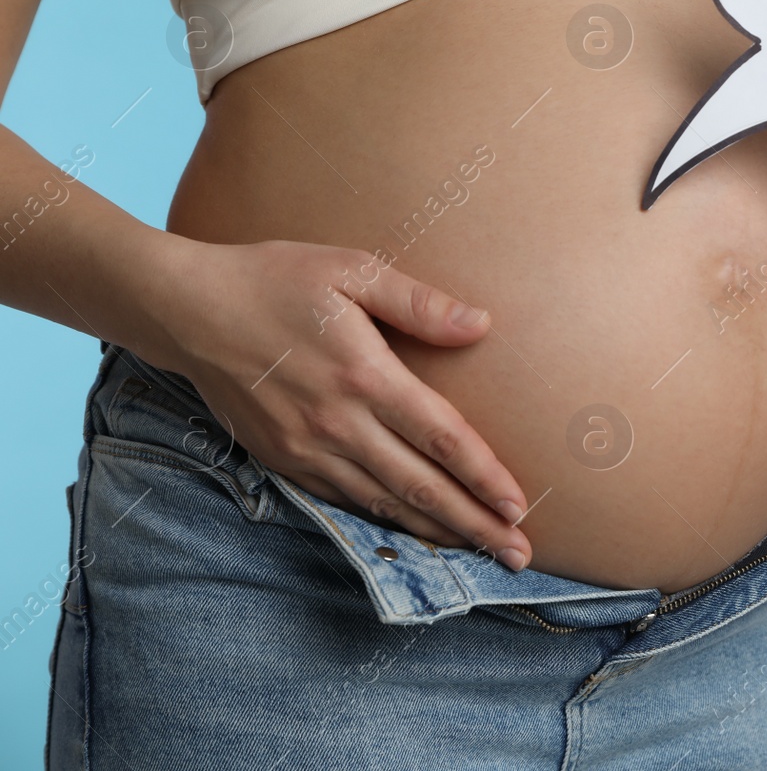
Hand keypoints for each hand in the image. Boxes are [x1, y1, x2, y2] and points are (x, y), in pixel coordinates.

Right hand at [143, 238, 533, 569]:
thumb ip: (418, 302)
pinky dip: (387, 522)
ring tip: (481, 552)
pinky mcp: (284, 461)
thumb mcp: (351, 270)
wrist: (187, 310)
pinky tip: (416, 531)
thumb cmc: (276, 280)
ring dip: (436, 532)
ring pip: (384, 504)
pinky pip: (346, 501)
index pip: (440, 438)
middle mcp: (338, 424)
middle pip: (420, 486)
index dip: (484, 476)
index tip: (519, 507)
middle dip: (474, 524)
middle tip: (519, 555)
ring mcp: (307, 449)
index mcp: (364, 376)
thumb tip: (480, 325)